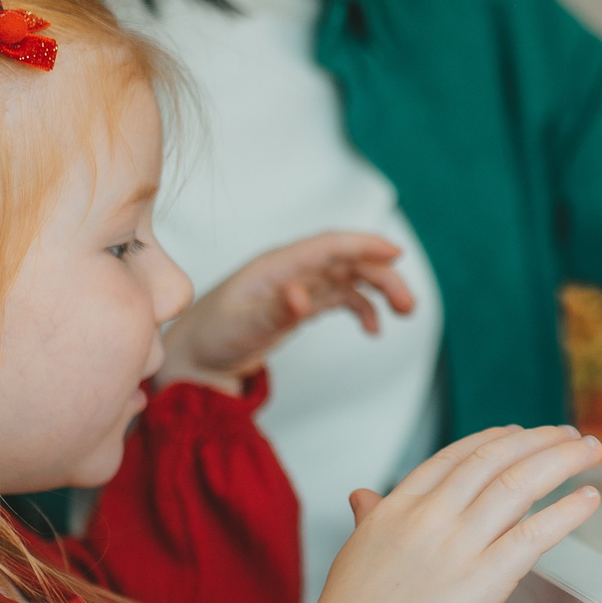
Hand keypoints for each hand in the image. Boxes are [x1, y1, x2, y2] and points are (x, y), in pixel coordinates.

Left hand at [156, 233, 414, 390]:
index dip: (365, 243)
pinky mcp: (299, 305)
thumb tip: (304, 296)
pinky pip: (340, 298)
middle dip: (382, 275)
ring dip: (378, 290)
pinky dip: (361, 308)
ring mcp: (297, 286)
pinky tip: (372, 329)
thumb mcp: (243, 328)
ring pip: (349, 278)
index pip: (330, 245)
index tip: (398, 251)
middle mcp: (291, 271)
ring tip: (403, 313)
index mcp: (278, 266)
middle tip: (408, 305)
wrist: (193, 359)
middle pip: (347, 261)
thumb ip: (276, 312)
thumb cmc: (210, 338)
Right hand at [290, 426, 601, 602]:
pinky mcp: (485, 579)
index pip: (456, 456)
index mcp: (397, 507)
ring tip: (589, 450)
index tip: (519, 432)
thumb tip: (362, 494)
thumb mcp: (354, 552)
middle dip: (539, 440)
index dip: (495, 439)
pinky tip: (588, 497)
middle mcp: (430, 516)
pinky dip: (567, 510)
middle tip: (569, 434)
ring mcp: (458, 545)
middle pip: (495, 459)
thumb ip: (369, 517)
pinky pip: (535, 533)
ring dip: (563, 460)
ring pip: (520, 483)